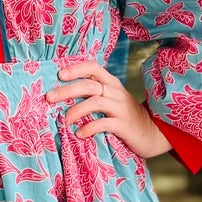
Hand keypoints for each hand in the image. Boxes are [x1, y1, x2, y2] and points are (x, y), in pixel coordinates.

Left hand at [48, 61, 173, 159]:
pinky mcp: (124, 125)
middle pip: (89, 85)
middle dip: (67, 90)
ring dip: (76, 110)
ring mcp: (121, 108)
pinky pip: (104, 123)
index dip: (76, 68)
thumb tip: (61, 94)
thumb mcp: (112, 99)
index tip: (59, 74)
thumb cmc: (124, 116)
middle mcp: (116, 92)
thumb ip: (93, 94)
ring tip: (64, 119)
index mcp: (111, 83)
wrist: (152, 133)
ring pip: (95, 101)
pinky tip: (79, 133)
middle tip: (49, 97)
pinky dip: (89, 127)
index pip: (93, 67)